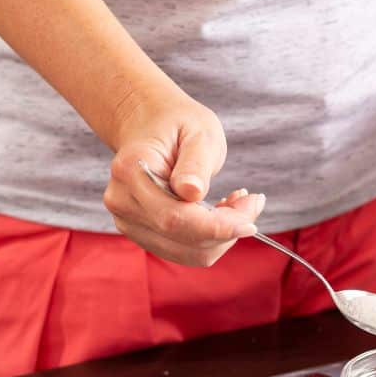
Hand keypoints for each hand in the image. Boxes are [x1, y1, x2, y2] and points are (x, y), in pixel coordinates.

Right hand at [103, 95, 263, 266]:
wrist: (149, 124)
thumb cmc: (177, 124)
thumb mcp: (198, 132)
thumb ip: (195, 164)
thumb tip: (192, 193)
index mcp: (131, 171)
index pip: (174, 217)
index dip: (216, 227)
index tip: (250, 222)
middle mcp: (123, 202)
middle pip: (183, 238)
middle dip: (227, 228)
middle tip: (252, 202)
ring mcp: (129, 221)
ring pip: (189, 252)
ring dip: (222, 236)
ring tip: (236, 203)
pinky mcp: (142, 233)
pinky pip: (186, 251)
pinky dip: (211, 238)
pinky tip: (220, 213)